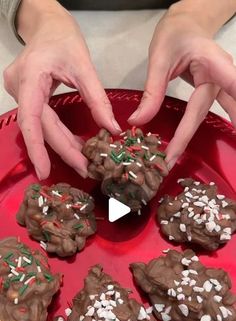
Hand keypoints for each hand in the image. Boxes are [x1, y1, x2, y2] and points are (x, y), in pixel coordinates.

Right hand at [3, 1, 120, 179]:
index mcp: (30, 77)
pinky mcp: (26, 96)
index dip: (37, 148)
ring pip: (41, 127)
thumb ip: (97, 99)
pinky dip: (58, 133)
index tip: (45, 171)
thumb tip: (112, 129)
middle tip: (84, 169)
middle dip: (63, 150)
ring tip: (83, 161)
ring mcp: (19, 93)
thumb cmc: (63, 37)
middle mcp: (19, 88)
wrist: (46, 24)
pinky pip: (41, 120)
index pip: (31, 119)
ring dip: (62, 145)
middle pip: (40, 128)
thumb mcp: (84, 65)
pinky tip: (74, 144)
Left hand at [128, 8, 235, 168]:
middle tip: (172, 158)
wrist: (187, 24)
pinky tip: (197, 142)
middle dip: (188, 136)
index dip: (233, 105)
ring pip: (216, 115)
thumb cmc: (176, 35)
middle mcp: (222, 77)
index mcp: (212, 64)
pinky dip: (206, 128)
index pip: (226, 87)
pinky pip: (216, 114)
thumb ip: (152, 91)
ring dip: (202, 135)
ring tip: (184, 157)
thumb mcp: (159, 59)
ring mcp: (222, 86)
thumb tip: (138, 121)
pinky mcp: (217, 93)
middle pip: (204, 112)